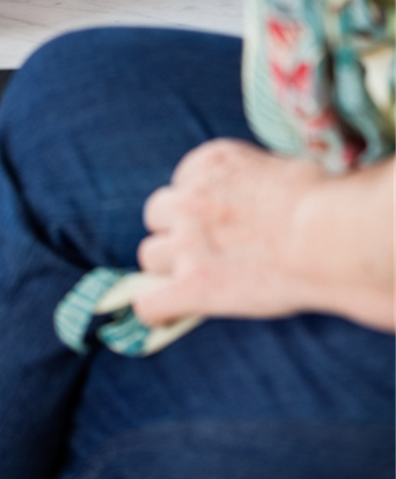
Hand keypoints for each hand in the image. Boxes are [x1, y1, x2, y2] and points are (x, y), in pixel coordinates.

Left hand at [133, 139, 328, 325]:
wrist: (328, 236)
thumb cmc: (325, 204)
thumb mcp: (282, 170)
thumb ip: (255, 183)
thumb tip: (260, 200)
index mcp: (211, 162)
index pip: (183, 183)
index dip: (200, 208)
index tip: (221, 225)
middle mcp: (190, 196)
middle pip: (157, 215)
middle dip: (176, 233)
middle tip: (207, 254)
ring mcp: (187, 240)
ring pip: (150, 256)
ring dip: (170, 269)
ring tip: (200, 284)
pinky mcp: (193, 284)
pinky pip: (149, 302)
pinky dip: (158, 311)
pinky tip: (171, 316)